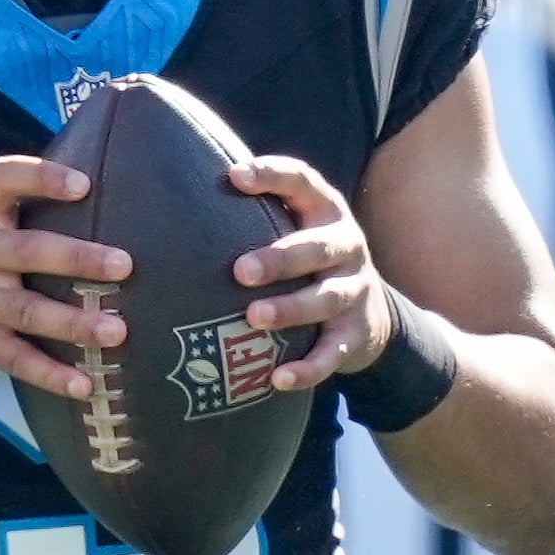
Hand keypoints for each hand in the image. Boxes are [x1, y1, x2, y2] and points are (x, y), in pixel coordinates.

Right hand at [0, 156, 129, 394]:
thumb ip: (13, 219)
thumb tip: (92, 204)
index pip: (3, 180)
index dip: (43, 177)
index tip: (84, 183)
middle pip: (28, 249)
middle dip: (77, 257)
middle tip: (123, 264)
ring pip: (27, 309)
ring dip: (74, 322)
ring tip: (116, 331)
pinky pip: (15, 358)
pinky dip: (50, 374)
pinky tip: (83, 385)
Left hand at [228, 157, 390, 390]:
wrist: (371, 315)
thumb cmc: (308, 262)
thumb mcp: (297, 227)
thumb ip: (259, 211)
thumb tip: (184, 194)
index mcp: (326, 212)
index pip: (303, 182)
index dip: (272, 175)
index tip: (235, 176)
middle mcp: (346, 247)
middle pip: (317, 248)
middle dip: (280, 259)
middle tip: (240, 271)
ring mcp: (355, 291)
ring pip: (326, 299)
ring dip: (290, 309)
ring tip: (254, 318)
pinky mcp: (357, 334)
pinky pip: (333, 353)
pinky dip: (308, 368)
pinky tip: (278, 378)